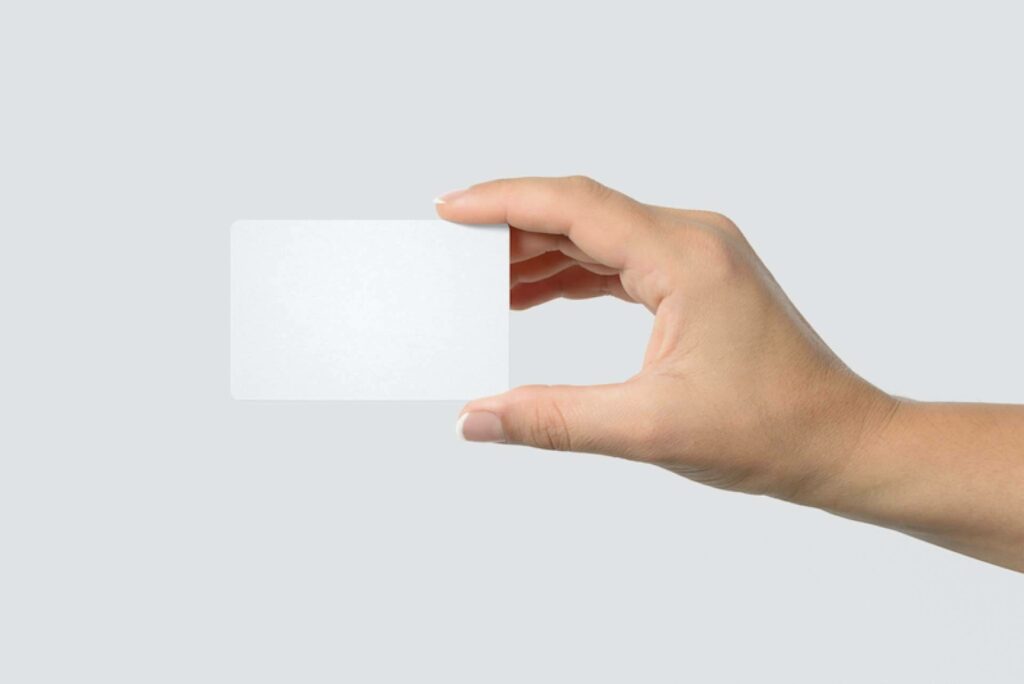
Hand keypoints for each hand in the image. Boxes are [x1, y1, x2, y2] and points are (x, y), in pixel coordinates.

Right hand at [436, 176, 897, 500]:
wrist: (839, 440)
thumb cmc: (770, 429)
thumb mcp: (649, 428)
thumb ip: (552, 419)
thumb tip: (475, 419)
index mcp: (686, 255)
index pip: (575, 206)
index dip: (504, 202)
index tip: (449, 210)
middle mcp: (693, 239)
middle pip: (580, 212)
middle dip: (511, 230)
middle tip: (452, 255)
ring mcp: (696, 254)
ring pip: (596, 234)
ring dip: (538, 253)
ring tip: (482, 282)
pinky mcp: (695, 277)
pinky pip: (617, 259)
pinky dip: (571, 273)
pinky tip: (532, 292)